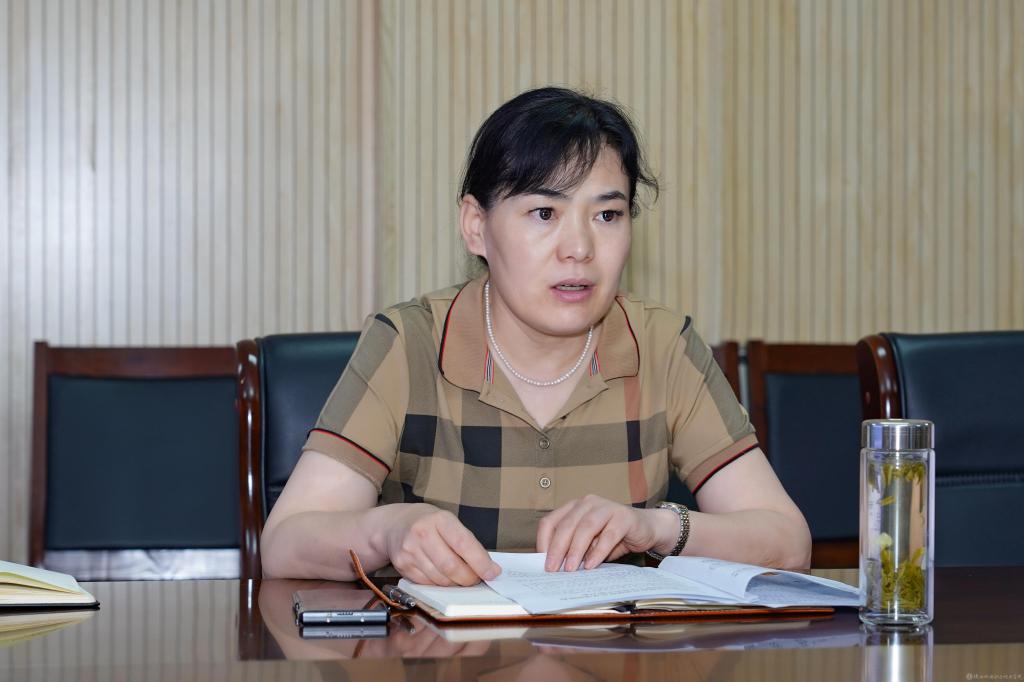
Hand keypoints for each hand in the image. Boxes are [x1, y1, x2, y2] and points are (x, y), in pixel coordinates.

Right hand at [384, 504, 501, 585]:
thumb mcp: (448, 522)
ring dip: (455, 584)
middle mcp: (422, 533)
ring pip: (440, 579)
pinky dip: (440, 585)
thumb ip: (467, 542)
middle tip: (476, 579)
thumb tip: (489, 568)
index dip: (480, 562)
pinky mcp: (403, 566)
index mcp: (439, 519)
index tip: (492, 573)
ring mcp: (410, 551)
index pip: (463, 544)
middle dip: (469, 578)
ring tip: (461, 577)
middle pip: (451, 566)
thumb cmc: (429, 523)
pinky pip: (428, 584)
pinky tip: (444, 576)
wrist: (395, 524)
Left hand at [536, 495, 666, 570]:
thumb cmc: (612, 537)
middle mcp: (588, 503)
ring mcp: (606, 507)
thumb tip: (554, 566)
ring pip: (586, 527)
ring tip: (571, 569)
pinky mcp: (623, 516)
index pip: (550, 521)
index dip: (544, 542)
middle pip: (567, 524)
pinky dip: (598, 551)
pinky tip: (592, 565)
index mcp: (574, 507)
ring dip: (576, 550)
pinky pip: (608, 535)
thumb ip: (573, 548)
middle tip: (553, 569)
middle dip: (557, 548)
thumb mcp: (588, 543)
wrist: (646, 529)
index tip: (541, 562)